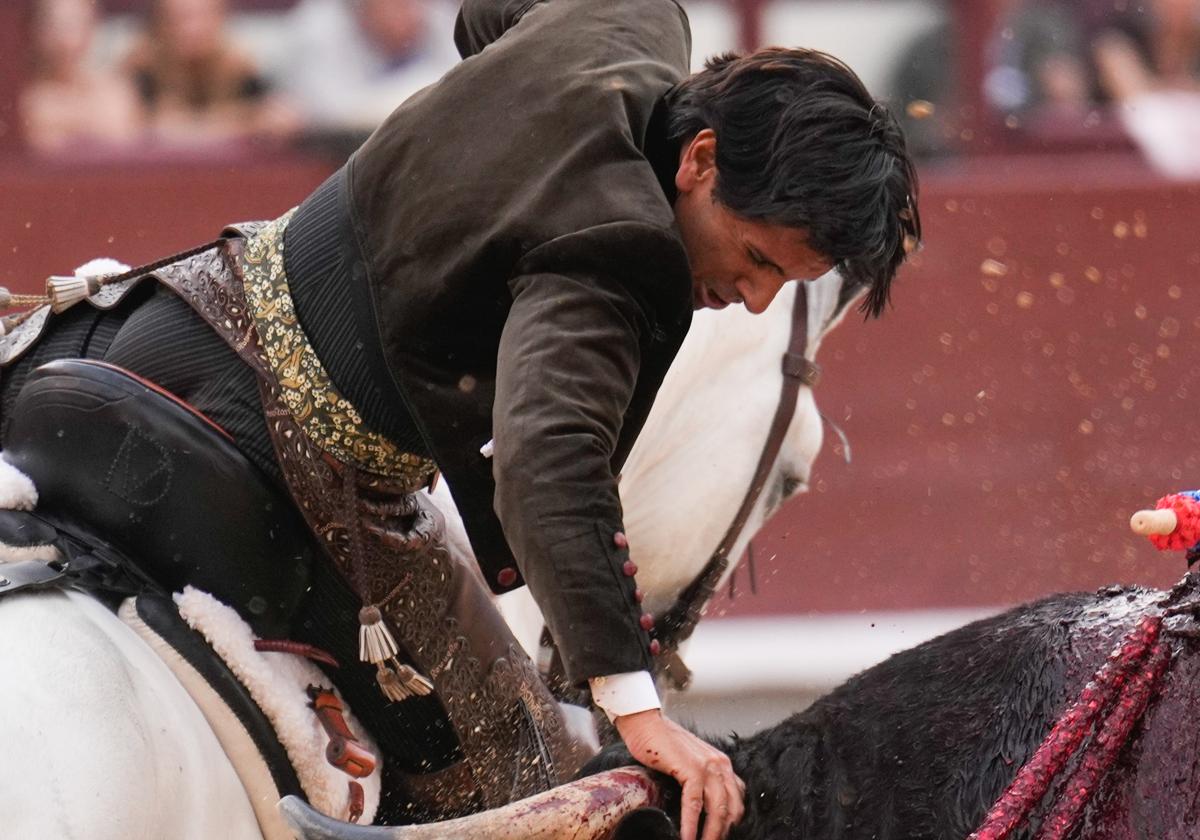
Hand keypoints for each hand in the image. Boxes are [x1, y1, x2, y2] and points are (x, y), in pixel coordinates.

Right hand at [613, 708, 744, 839]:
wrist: (645, 723)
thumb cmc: (662, 744)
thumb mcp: (690, 763)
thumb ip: (701, 780)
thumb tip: (699, 809)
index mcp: (722, 765)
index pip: (737, 800)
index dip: (732, 823)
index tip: (721, 837)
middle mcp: (720, 765)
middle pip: (732, 809)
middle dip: (723, 833)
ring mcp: (707, 767)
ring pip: (717, 810)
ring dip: (710, 834)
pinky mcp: (691, 769)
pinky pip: (694, 804)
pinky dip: (690, 824)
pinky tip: (686, 837)